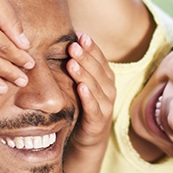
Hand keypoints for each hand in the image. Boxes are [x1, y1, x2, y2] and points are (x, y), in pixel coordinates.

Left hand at [67, 32, 115, 151]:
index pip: (100, 58)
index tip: (79, 34)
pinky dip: (88, 97)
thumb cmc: (81, 105)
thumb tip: (63, 41)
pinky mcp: (99, 121)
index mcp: (106, 77)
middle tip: (73, 46)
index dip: (91, 46)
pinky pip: (94, 107)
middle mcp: (109, 89)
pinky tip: (80, 88)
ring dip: (84, 74)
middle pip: (98, 70)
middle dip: (85, 57)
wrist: (88, 138)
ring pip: (96, 87)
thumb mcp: (80, 83)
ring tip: (72, 63)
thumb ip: (76, 66)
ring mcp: (106, 105)